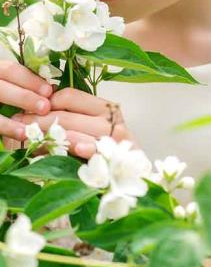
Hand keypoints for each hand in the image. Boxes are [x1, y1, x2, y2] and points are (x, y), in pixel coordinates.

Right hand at [0, 59, 52, 143]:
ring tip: (30, 130)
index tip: (49, 91)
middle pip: (1, 88)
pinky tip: (19, 135)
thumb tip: (51, 90)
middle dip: (24, 98)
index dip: (30, 80)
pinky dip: (5, 129)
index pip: (10, 70)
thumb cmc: (6, 89)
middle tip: (45, 108)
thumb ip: (23, 83)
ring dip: (10, 122)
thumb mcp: (10, 82)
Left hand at [13, 87, 134, 158]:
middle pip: (66, 116)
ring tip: (29, 141)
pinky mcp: (114, 156)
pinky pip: (94, 149)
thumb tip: (41, 107)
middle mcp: (111, 119)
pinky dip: (83, 148)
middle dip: (39, 122)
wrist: (134, 169)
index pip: (70, 96)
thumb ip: (74, 116)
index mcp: (105, 107)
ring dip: (48, 138)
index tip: (31, 111)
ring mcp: (113, 138)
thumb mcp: (95, 126)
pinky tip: (74, 148)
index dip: (48, 102)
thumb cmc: (109, 146)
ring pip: (74, 133)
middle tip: (20, 126)